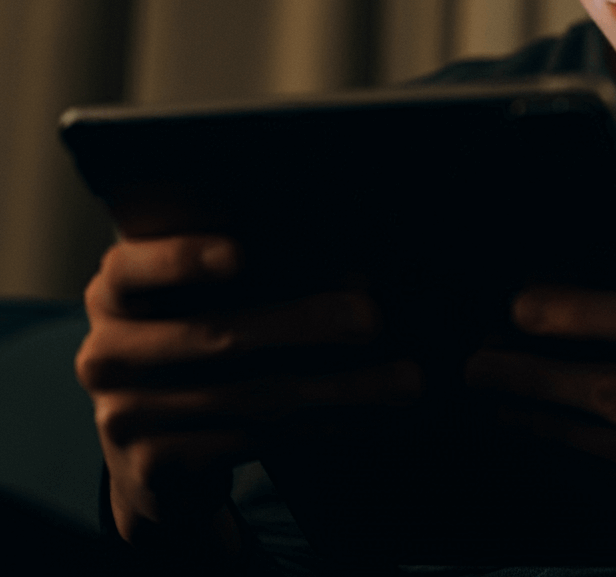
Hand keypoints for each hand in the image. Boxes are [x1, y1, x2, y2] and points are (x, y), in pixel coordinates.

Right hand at [76, 233, 421, 565]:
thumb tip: (357, 268)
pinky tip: (370, 415)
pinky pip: (255, 442)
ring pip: (251, 396)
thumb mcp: (208, 297)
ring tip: (402, 379)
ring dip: (339, 387)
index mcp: (117, 291)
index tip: (242, 255)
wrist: (156, 450)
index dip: (186, 260)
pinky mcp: (157, 465)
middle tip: (373, 319)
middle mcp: (108, 351)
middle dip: (307, 325)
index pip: (137, 269)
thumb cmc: (197, 340)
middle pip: (218, 335)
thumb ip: (260, 271)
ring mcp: (125, 414)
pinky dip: (324, 425)